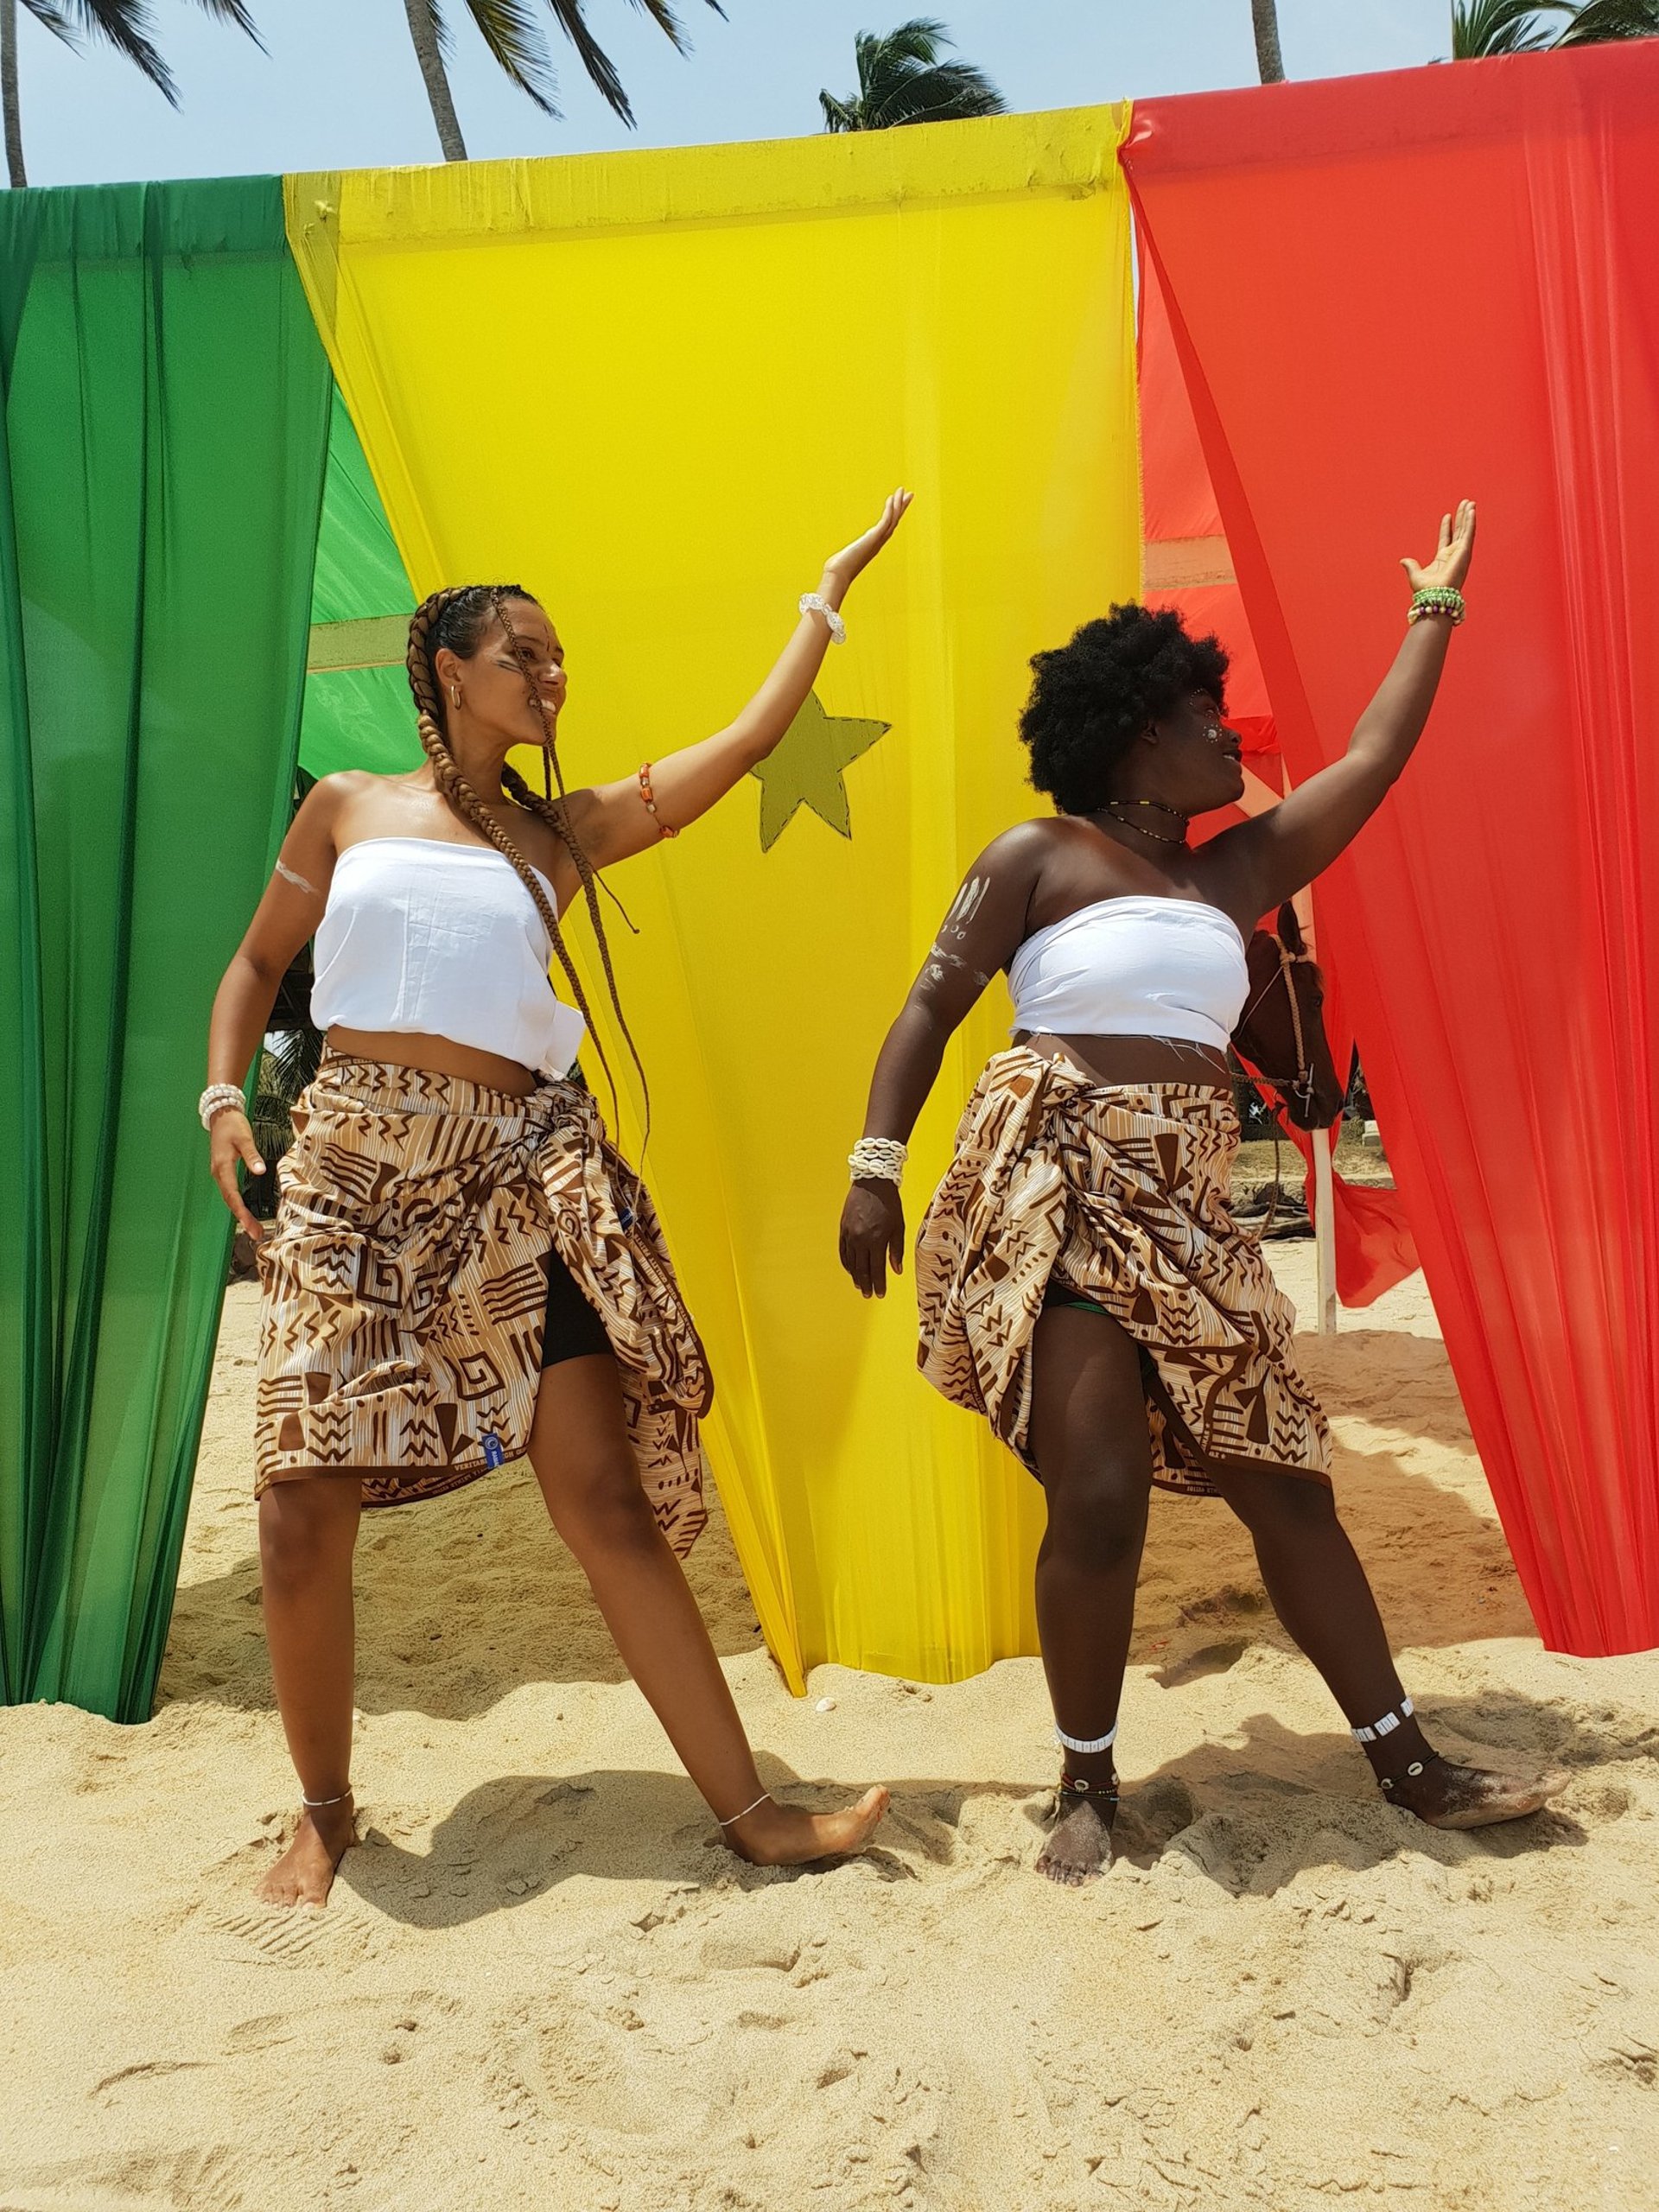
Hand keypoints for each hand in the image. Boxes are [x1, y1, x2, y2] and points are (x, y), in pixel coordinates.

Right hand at [210, 1107, 266, 1239]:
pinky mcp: (223, 1171)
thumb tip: (261, 1171)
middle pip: (230, 1201)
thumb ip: (252, 1155)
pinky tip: (245, 1212)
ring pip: (229, 1198)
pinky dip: (237, 1204)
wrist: (221, 1115)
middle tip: (257, 1235)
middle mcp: (219, 1174)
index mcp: (222, 1168)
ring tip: (253, 1229)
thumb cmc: (233, 1125)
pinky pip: (230, 1192)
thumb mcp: (244, 1138)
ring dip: (240, 1213)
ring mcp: (220, 1173)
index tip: (252, 1226)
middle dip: (243, 1219)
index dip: (242, 1212)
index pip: (232, 1195)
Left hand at [822, 487, 913, 592]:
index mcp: (873, 546)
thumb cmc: (837, 571)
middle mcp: (878, 543)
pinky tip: (891, 498)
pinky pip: (885, 521)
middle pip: (894, 521)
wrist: (837, 576)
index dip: (893, 514)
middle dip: (901, 507)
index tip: (897, 503)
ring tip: (902, 490)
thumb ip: (845, 557)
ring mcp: (877, 540)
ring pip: (893, 519)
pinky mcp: (873, 538)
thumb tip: (836, 561)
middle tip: (909, 494)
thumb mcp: (843, 560)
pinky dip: (889, 509)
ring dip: (898, 504)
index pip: (887, 527)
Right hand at [839, 1179, 905, 1299]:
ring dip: (855, 1276)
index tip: (880, 1294)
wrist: (872, 1182)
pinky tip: (850, 1270)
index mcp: (876, 1240)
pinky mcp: (843, 1228)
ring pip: (851, 1262)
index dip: (879, 1284)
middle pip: (862, 1269)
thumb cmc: (890, 1204)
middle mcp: (860, 1240)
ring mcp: (849, 1234)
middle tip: (868, 1295)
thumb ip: (897, 1250)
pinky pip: (843, 1251)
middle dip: (866, 1284)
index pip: (876, 1269)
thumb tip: (896, 1270)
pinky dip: (846, 1263)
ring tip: (860, 1286)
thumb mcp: (898, 1226)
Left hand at [1402, 498, 1475, 594]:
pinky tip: (1471, 510)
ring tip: (1470, 502)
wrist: (1434, 597)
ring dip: (1469, 516)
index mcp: (1443, 559)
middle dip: (1461, 517)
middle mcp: (1454, 555)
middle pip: (1459, 531)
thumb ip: (1411, 565)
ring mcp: (1461, 553)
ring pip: (1466, 530)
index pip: (1446, 538)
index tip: (1447, 515)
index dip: (1447, 527)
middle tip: (1465, 503)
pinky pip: (1469, 533)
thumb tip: (1403, 560)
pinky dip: (1471, 521)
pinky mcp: (1465, 552)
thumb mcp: (1415, 574)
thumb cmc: (1426, 591)